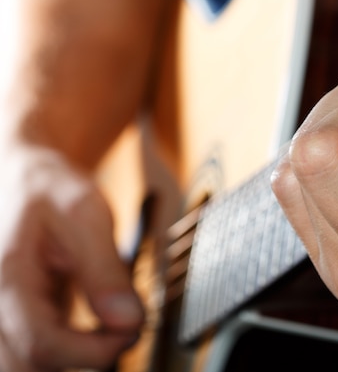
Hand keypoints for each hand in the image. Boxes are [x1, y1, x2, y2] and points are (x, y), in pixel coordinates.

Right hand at [0, 145, 142, 370]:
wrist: (19, 178)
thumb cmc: (46, 189)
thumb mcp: (84, 212)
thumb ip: (104, 268)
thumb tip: (128, 319)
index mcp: (7, 277)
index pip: (41, 344)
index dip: (93, 352)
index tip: (130, 333)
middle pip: (28, 366)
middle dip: (82, 359)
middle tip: (121, 330)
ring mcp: (1, 314)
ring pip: (27, 364)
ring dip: (70, 358)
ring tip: (106, 327)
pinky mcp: (12, 318)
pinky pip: (33, 351)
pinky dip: (64, 350)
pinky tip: (90, 327)